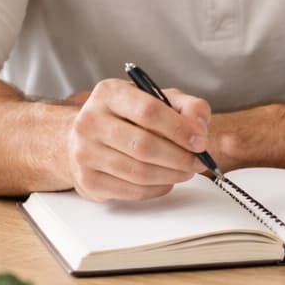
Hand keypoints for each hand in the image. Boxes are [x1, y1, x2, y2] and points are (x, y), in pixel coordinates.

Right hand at [66, 79, 212, 201]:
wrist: (88, 137)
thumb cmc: (129, 117)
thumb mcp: (160, 99)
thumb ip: (187, 107)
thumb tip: (199, 129)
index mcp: (109, 93)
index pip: (148, 111)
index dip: (180, 129)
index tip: (200, 141)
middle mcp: (90, 121)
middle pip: (143, 145)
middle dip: (180, 157)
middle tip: (199, 161)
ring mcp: (84, 152)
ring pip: (138, 172)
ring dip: (171, 175)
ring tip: (186, 171)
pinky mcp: (87, 180)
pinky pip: (131, 191)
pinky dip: (157, 189)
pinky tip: (167, 181)